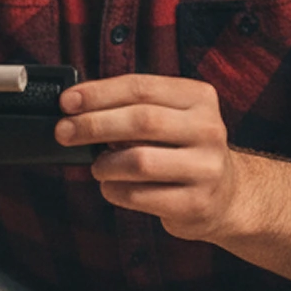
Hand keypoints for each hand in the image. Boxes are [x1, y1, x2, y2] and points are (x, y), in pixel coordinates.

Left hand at [55, 74, 240, 242]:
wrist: (226, 195)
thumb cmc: (182, 149)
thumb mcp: (170, 117)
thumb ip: (132, 107)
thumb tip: (75, 107)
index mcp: (199, 98)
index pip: (141, 87)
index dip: (98, 93)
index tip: (66, 101)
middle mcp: (208, 129)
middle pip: (140, 121)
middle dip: (93, 125)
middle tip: (64, 132)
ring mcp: (206, 168)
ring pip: (139, 160)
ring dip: (105, 163)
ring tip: (97, 166)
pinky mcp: (195, 203)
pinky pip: (139, 195)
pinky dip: (114, 190)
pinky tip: (111, 186)